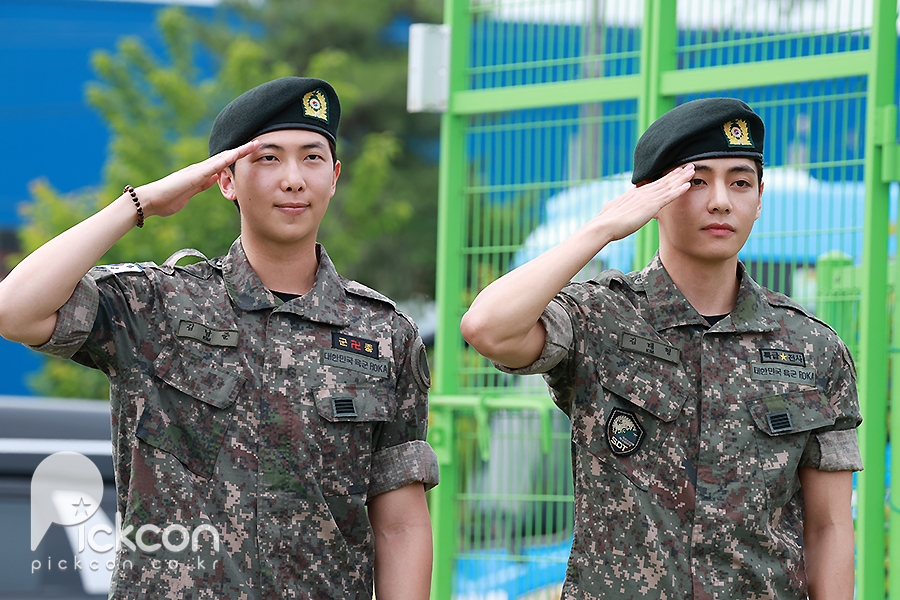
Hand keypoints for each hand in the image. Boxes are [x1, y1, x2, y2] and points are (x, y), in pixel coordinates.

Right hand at [133, 140, 259, 218]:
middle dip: (242, 151)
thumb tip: (214, 179)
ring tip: (253, 144)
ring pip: (222, 158)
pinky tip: (236, 154)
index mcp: (201, 174)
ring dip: (238, 151)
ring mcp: (198, 170)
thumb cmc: (167, 199)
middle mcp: (201, 169)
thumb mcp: (190, 193)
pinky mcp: (195, 175)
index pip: (222, 164)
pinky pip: (213, 166)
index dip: (236, 158)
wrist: (151, 200)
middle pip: (225, 157)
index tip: (250, 153)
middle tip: (256, 143)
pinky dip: (225, 160)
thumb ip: (201, 185)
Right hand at [589, 163, 694, 242]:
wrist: (604, 225)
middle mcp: (642, 193)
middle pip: (663, 181)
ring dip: (681, 178)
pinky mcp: (651, 206)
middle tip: (689, 165)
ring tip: (692, 170)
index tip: (675, 171)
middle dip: (677, 173)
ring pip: (668, 186)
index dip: (666, 177)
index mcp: (634, 193)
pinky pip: (668, 197)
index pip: (653, 183)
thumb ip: (618, 206)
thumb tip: (612, 206)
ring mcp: (647, 198)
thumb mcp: (612, 209)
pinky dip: (678, 190)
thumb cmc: (606, 221)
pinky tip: (688, 185)